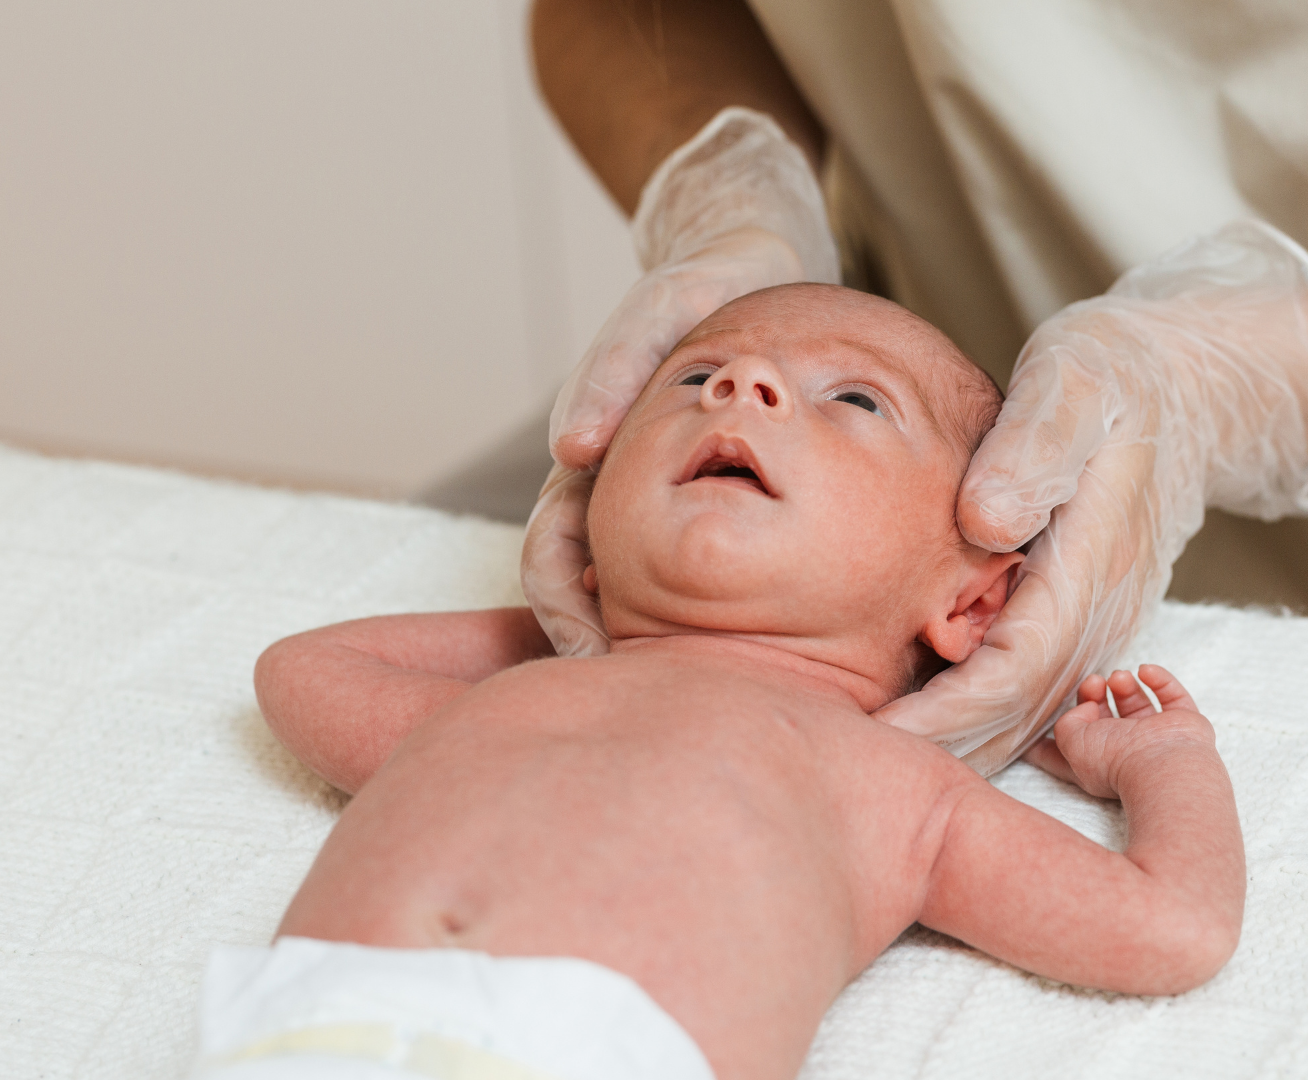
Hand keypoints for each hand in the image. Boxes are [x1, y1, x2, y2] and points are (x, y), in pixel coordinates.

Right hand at [522, 107, 838, 654]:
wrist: (752, 265)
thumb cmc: (702, 286)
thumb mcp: (659, 310)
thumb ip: (613, 369)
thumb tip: (571, 451)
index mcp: (593, 463)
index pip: (553, 558)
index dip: (563, 613)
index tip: (592, 658)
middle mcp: (620, 494)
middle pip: (594, 597)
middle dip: (609, 653)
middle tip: (643, 706)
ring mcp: (665, 503)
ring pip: (646, 595)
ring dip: (658, 644)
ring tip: (703, 694)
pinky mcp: (717, 500)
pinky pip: (704, 571)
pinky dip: (710, 613)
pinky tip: (754, 645)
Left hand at [877, 221, 1307, 773]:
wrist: (1183, 384)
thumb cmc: (1111, 375)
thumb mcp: (1072, 384)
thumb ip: (1032, 449)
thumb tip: (985, 522)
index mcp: (1089, 567)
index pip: (1012, 670)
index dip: (944, 714)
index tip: (873, 743)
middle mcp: (1098, 614)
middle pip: (1015, 717)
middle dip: (936, 756)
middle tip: (845, 780)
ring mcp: (1092, 625)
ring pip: (1020, 718)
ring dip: (952, 752)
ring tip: (863, 774)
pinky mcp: (1075, 622)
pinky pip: (1022, 694)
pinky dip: (969, 724)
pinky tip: (906, 733)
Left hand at [1024, 666, 1214, 799]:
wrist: (1163, 765)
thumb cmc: (1115, 760)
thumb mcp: (1071, 742)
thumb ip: (1066, 722)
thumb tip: (1086, 707)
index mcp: (1097, 763)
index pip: (1071, 749)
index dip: (1054, 737)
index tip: (1033, 718)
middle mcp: (1127, 751)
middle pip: (1106, 718)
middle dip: (1094, 695)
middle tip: (1093, 682)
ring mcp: (1158, 738)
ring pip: (1138, 705)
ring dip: (1125, 685)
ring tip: (1119, 678)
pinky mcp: (1185, 724)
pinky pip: (1173, 696)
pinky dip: (1160, 680)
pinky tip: (1145, 670)